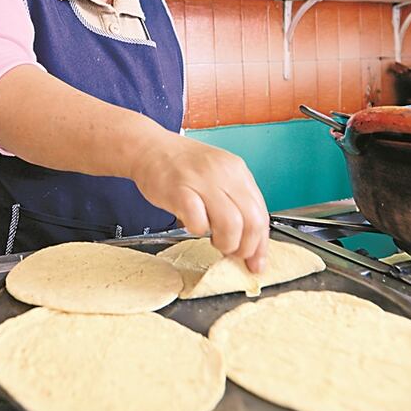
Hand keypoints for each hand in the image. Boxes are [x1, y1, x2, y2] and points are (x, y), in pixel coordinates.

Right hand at [129, 133, 268, 272]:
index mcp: (237, 171)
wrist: (149, 148)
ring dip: (225, 243)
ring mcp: (202, 181)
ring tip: (213, 241)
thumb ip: (234, 203)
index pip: (261, 213)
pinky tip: (193, 226)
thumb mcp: (216, 175)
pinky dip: (199, 231)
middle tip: (231, 252)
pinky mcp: (179, 190)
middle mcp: (224, 173)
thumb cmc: (181, 167)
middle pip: (252, 221)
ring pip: (231, 224)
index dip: (260, 244)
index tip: (256, 262)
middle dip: (245, 248)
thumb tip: (248, 241)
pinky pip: (199, 222)